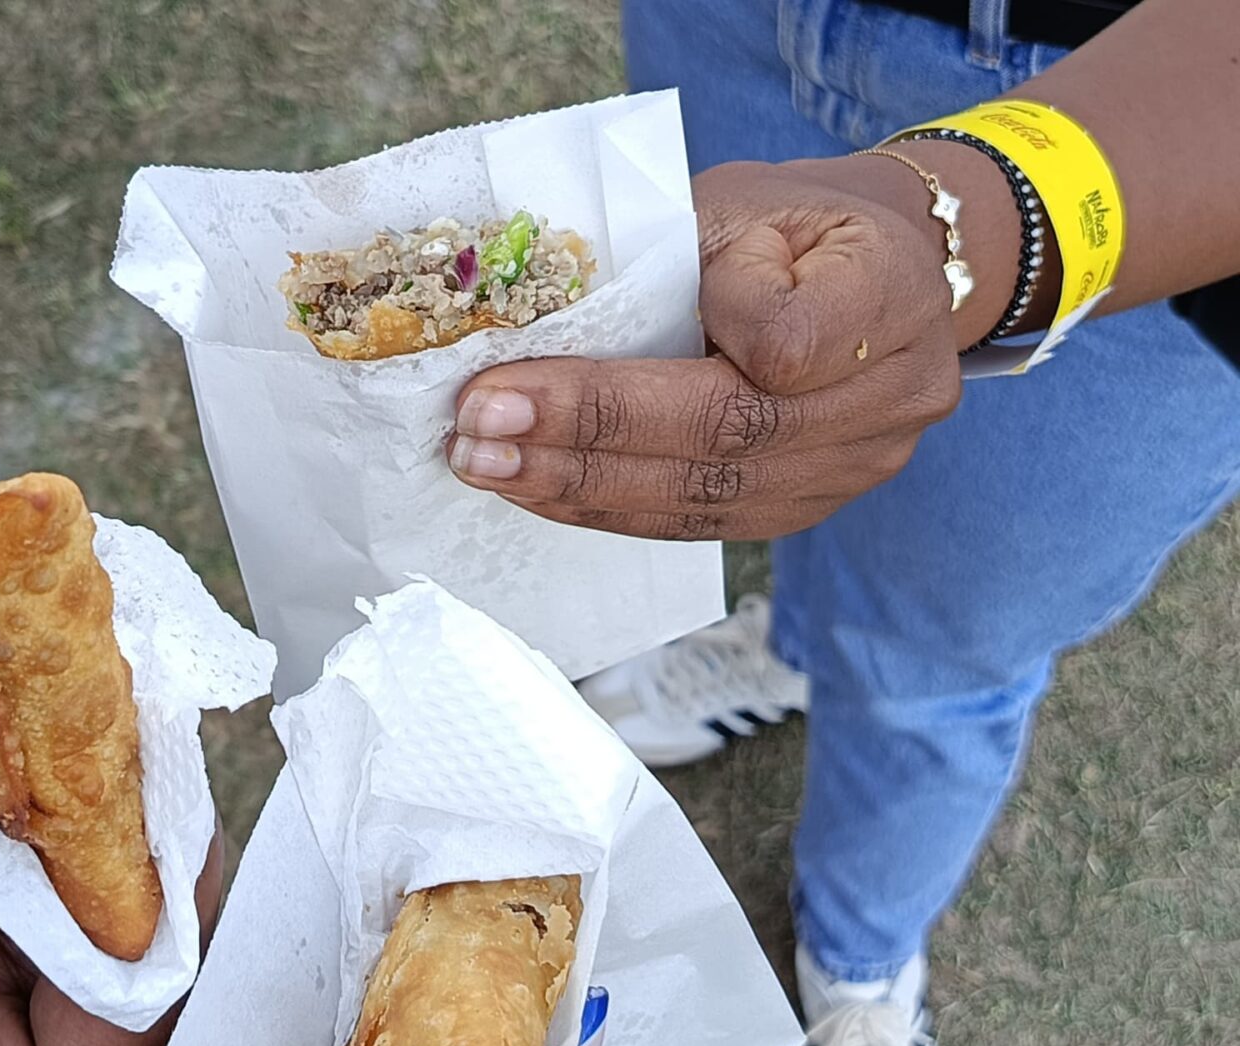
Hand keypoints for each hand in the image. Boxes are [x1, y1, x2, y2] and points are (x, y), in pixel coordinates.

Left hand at [447, 155, 977, 540]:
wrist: (875, 271)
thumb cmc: (790, 225)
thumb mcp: (743, 198)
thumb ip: (673, 251)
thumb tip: (554, 317)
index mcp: (889, 290)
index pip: (783, 339)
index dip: (679, 346)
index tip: (563, 335)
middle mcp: (892, 394)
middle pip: (725, 431)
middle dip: (586, 431)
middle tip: (480, 426)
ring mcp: (854, 467)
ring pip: (703, 494)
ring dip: (579, 486)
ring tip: (484, 466)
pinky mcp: (804, 507)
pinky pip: (697, 520)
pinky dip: (606, 507)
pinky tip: (534, 491)